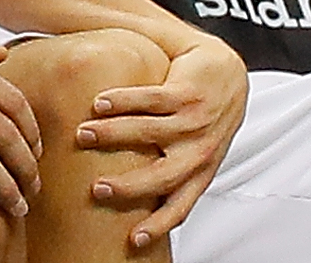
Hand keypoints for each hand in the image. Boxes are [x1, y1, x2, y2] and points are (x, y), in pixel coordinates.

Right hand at [75, 32, 247, 249]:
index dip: (159, 225)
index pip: (181, 206)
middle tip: (97, 189)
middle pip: (163, 176)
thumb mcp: (198, 149)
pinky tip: (99, 102)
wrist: (228, 71)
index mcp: (201, 170)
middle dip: (129, 186)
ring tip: (83, 134)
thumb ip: (171, 168)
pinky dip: (122, 101)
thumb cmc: (204, 114)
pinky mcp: (188, 92)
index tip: (133, 239)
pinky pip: (151, 98)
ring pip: (150, 132)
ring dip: (113, 134)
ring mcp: (195, 120)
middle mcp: (199, 149)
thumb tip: (128, 193)